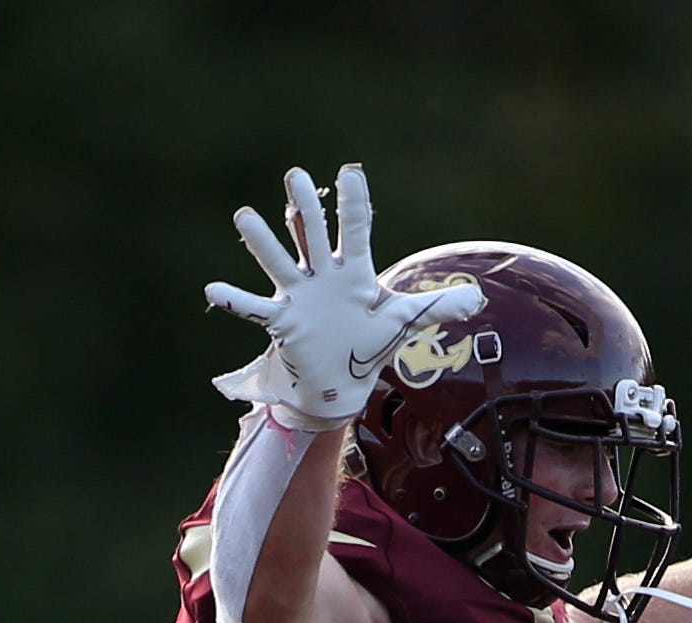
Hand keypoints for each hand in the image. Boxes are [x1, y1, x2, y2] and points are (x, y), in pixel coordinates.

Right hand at [207, 163, 480, 422]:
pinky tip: (214, 292)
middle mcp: (322, 275)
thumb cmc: (369, 344)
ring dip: (264, 242)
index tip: (351, 171)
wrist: (342, 381)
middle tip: (298, 176)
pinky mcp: (283, 321)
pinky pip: (255, 309)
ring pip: (280, 262)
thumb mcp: (404, 324)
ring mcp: (299, 295)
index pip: (356, 230)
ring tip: (245, 217)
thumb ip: (437, 307)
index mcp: (353, 271)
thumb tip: (478, 300)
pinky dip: (235, 301)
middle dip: (306, 208)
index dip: (355, 203)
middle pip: (313, 234)